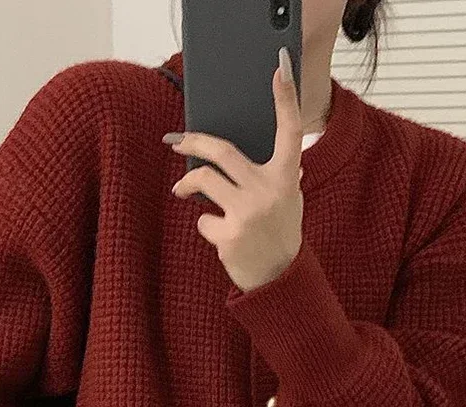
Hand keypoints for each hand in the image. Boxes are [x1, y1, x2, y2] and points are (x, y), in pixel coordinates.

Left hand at [165, 47, 303, 292]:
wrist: (280, 278)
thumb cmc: (280, 234)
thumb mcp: (288, 200)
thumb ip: (274, 176)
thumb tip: (244, 157)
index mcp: (286, 177)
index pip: (289, 130)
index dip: (286, 99)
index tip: (279, 69)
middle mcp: (268, 189)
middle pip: (222, 152)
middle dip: (193, 142)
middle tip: (176, 142)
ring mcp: (248, 212)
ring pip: (204, 182)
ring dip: (187, 186)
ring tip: (181, 191)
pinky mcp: (230, 234)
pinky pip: (203, 219)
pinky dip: (207, 225)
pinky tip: (221, 237)